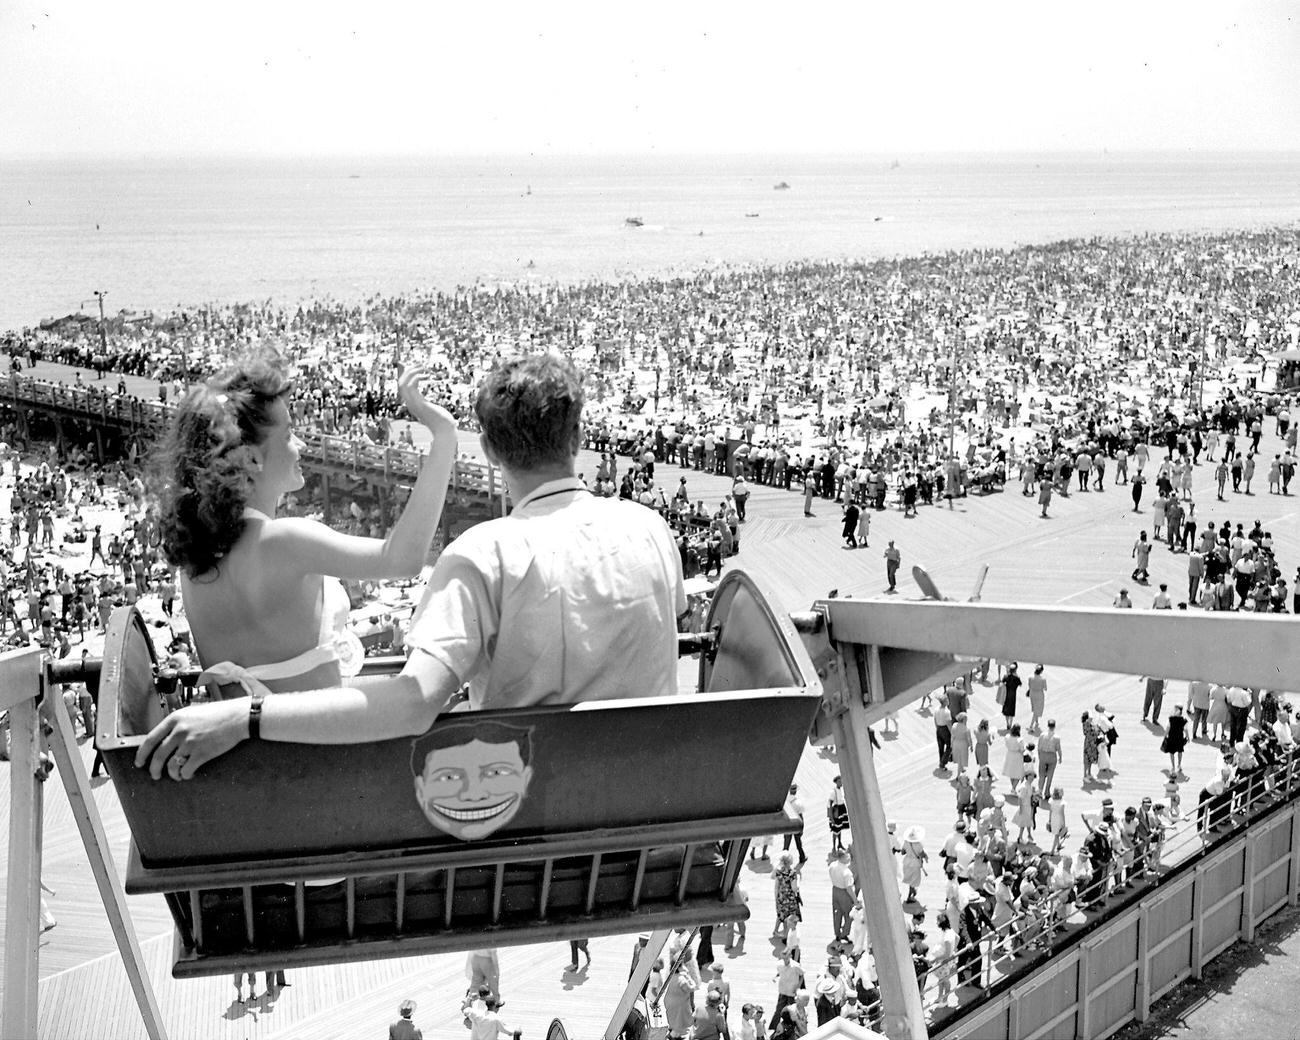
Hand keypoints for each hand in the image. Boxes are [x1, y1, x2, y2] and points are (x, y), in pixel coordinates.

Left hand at [134, 699, 248, 779]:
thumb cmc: (219, 714)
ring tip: (176, 776)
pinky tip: (189, 774)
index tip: (139, 763)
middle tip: (154, 775)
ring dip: (171, 775)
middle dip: (153, 769)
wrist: (239, 717)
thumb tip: (166, 740)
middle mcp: (180, 731)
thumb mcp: (193, 713)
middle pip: (158, 755)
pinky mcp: (202, 753)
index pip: (150, 739)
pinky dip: (185, 775)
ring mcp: (190, 742)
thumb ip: (179, 724)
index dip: (141, 754)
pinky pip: (186, 770)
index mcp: (175, 719)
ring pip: (171, 766)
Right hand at [397, 367, 454, 432]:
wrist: (445, 432)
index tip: (411, 367)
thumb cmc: (443, 423)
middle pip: (400, 384)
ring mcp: (413, 404)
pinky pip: (411, 387)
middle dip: (406, 372)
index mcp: (413, 405)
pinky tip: (426, 375)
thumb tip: (433, 407)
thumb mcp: (436, 412)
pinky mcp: (419, 404)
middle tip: (418, 364)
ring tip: (422, 367)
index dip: (405, 377)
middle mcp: (410, 404)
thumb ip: (431, 408)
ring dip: (411, 372)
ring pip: (403, 384)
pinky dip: (416, 378)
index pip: (403, 388)